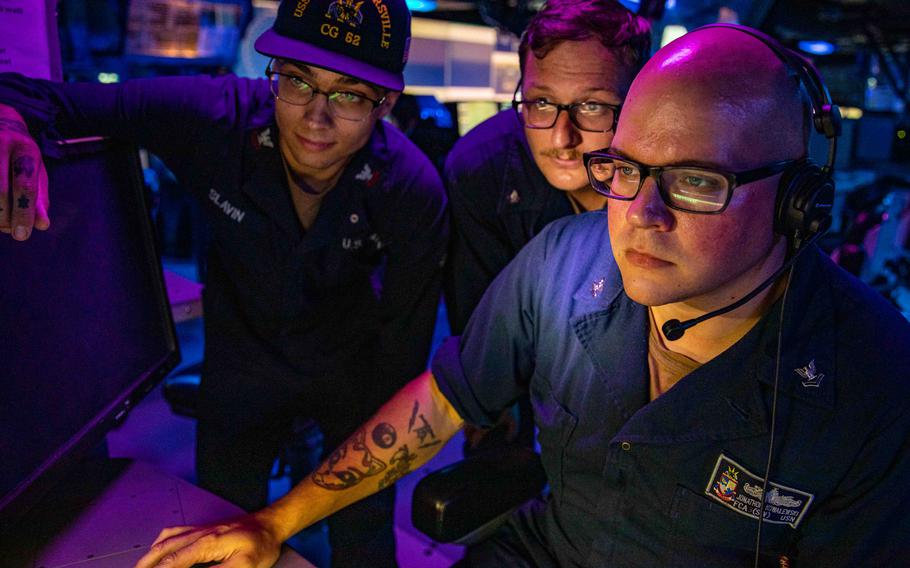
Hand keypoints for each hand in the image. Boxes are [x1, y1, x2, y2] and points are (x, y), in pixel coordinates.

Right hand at [0, 103, 49, 239]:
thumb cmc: (21, 155)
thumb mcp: (37, 171)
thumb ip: (40, 198)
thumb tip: (42, 225)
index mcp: (25, 148)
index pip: (24, 185)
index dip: (23, 213)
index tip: (22, 235)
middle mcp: (0, 144)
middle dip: (4, 218)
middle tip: (10, 232)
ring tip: (1, 224)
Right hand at [133, 513, 282, 567]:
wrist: (271, 524)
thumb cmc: (261, 544)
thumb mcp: (243, 566)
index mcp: (207, 543)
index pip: (173, 564)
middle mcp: (199, 533)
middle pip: (164, 550)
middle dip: (146, 565)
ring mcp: (201, 529)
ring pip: (167, 540)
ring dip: (151, 554)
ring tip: (140, 566)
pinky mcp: (205, 528)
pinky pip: (175, 532)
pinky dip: (161, 542)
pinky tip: (159, 547)